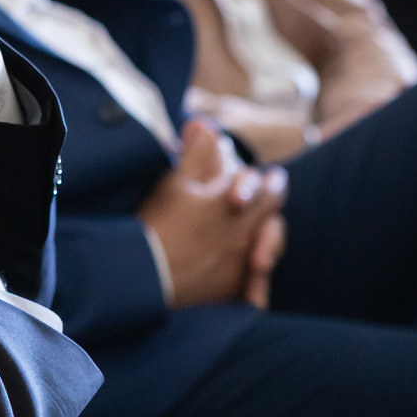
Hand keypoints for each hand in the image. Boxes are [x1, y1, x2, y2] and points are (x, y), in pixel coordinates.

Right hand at [136, 121, 287, 309]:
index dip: (269, 182)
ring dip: (269, 235)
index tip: (272, 178)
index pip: (266, 188)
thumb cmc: (155, 226)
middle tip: (274, 191)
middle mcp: (243, 234)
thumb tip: (204, 124)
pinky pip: (257, 283)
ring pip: (270, 247)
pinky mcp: (231, 292)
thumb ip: (195, 153)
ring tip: (265, 228)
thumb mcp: (173, 183)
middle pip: (272, 215)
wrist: (142, 279)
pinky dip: (258, 276)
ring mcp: (240, 265)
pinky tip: (254, 269)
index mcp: (231, 204)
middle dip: (273, 200)